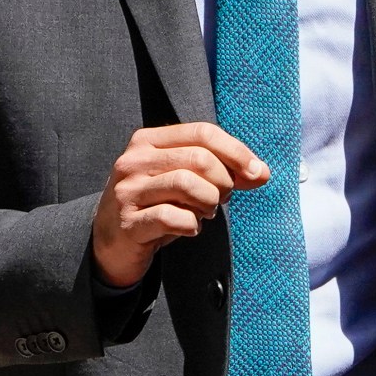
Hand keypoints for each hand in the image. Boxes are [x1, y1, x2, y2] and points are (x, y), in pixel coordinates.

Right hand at [91, 123, 269, 287]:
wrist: (112, 243)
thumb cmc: (157, 205)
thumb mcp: (187, 180)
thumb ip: (222, 171)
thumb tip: (262, 172)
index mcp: (148, 141)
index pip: (203, 132)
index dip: (237, 152)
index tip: (256, 173)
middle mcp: (133, 161)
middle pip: (199, 158)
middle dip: (223, 182)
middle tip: (221, 199)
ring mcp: (128, 192)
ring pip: (187, 184)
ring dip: (209, 203)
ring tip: (205, 212)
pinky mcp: (128, 223)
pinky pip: (173, 218)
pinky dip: (191, 225)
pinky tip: (189, 228)